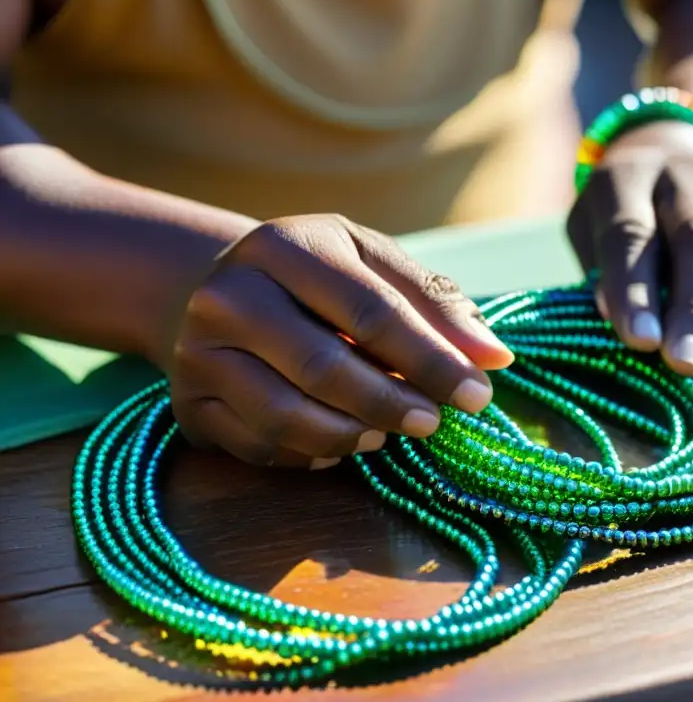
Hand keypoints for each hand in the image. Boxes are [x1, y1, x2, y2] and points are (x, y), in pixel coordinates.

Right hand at [161, 214, 513, 468]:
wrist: (218, 291)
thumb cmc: (316, 279)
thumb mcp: (372, 265)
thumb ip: (434, 304)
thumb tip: (494, 357)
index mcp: (283, 246)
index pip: (369, 310)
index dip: (431, 357)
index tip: (479, 392)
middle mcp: (228, 296)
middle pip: (322, 367)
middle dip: (392, 403)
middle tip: (435, 423)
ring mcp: (198, 355)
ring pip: (286, 417)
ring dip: (353, 435)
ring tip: (388, 432)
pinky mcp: (189, 407)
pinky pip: (262, 449)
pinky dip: (314, 454)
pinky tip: (344, 439)